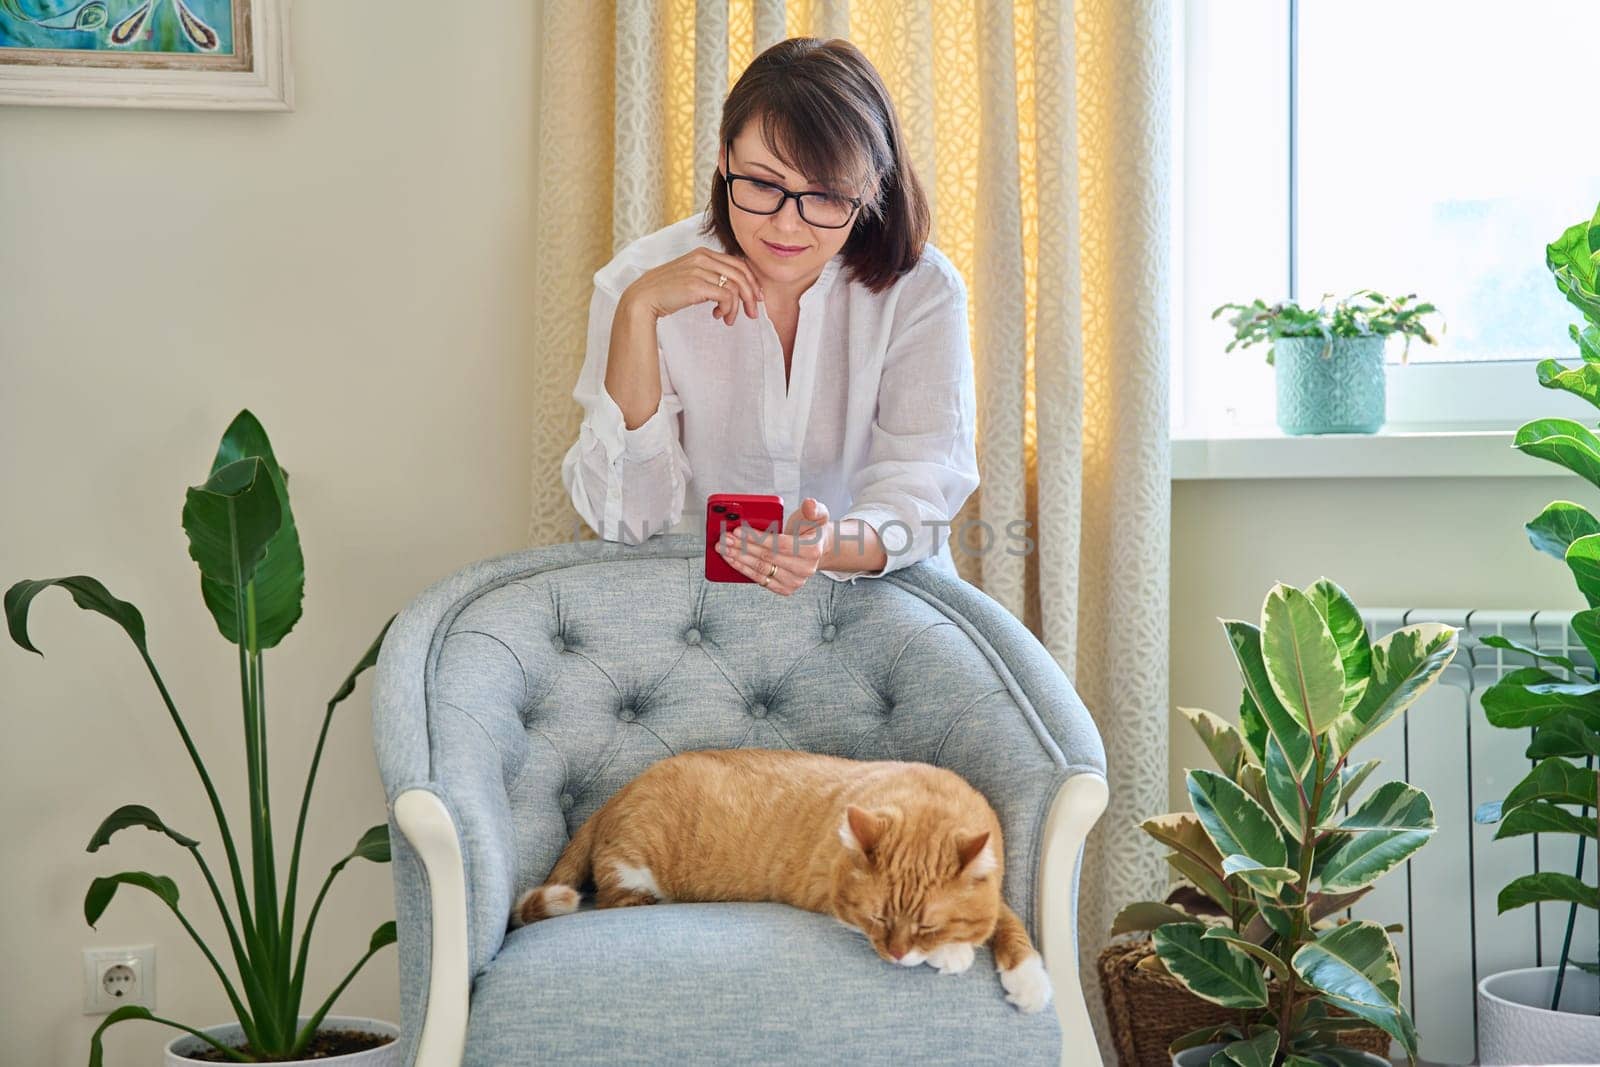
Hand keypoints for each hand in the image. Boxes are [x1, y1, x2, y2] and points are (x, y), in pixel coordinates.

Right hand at [622, 246, 764, 326]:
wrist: (643, 298)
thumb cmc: (666, 291)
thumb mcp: (691, 277)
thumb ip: (710, 277)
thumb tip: (732, 291)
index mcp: (703, 253)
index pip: (738, 263)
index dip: (751, 281)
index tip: (755, 297)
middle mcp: (702, 258)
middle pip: (741, 274)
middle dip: (751, 295)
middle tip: (753, 313)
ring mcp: (699, 270)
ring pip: (735, 287)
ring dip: (737, 307)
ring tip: (729, 319)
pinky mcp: (696, 286)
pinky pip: (726, 297)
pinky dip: (728, 309)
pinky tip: (719, 317)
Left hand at [715, 498, 832, 595]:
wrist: (818, 550)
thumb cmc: (812, 530)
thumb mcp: (817, 514)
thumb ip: (813, 508)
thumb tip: (809, 503)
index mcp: (812, 550)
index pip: (779, 544)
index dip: (757, 538)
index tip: (738, 530)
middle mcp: (804, 569)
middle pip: (767, 557)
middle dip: (742, 546)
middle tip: (724, 537)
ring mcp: (794, 582)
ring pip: (760, 569)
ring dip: (738, 558)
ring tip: (722, 548)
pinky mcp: (784, 589)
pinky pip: (760, 579)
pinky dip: (743, 569)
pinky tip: (731, 559)